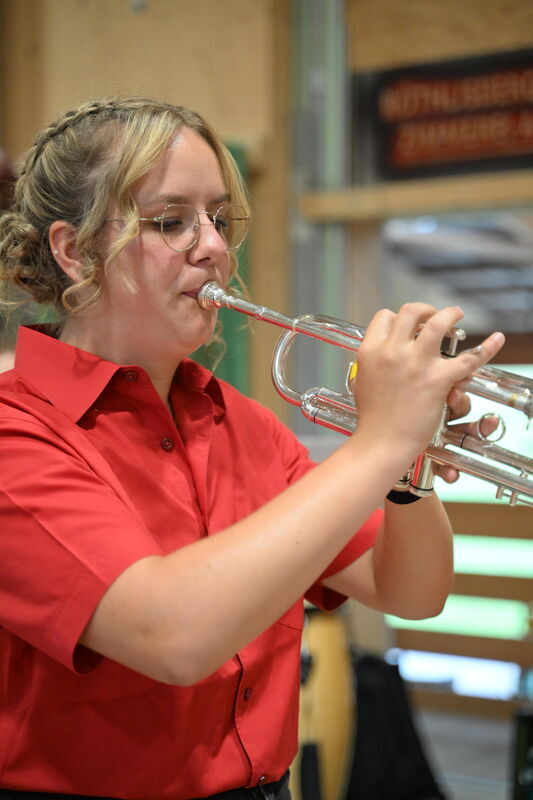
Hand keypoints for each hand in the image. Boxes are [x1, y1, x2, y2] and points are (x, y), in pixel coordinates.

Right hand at [352, 302, 504, 469]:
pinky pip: (468, 359)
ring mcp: (416, 363)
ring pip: (438, 323)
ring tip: (456, 314)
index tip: (407, 325)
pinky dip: (487, 348)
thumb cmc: (372, 418)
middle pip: (410, 312)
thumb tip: (382, 353)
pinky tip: (496, 339)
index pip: (385, 317)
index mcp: (370, 351)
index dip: (398, 318)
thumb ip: (373, 362)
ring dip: (450, 314)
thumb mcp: (363, 380)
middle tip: (433, 317)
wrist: (381, 441)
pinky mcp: (438, 380)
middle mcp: (392, 352)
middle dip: (424, 310)